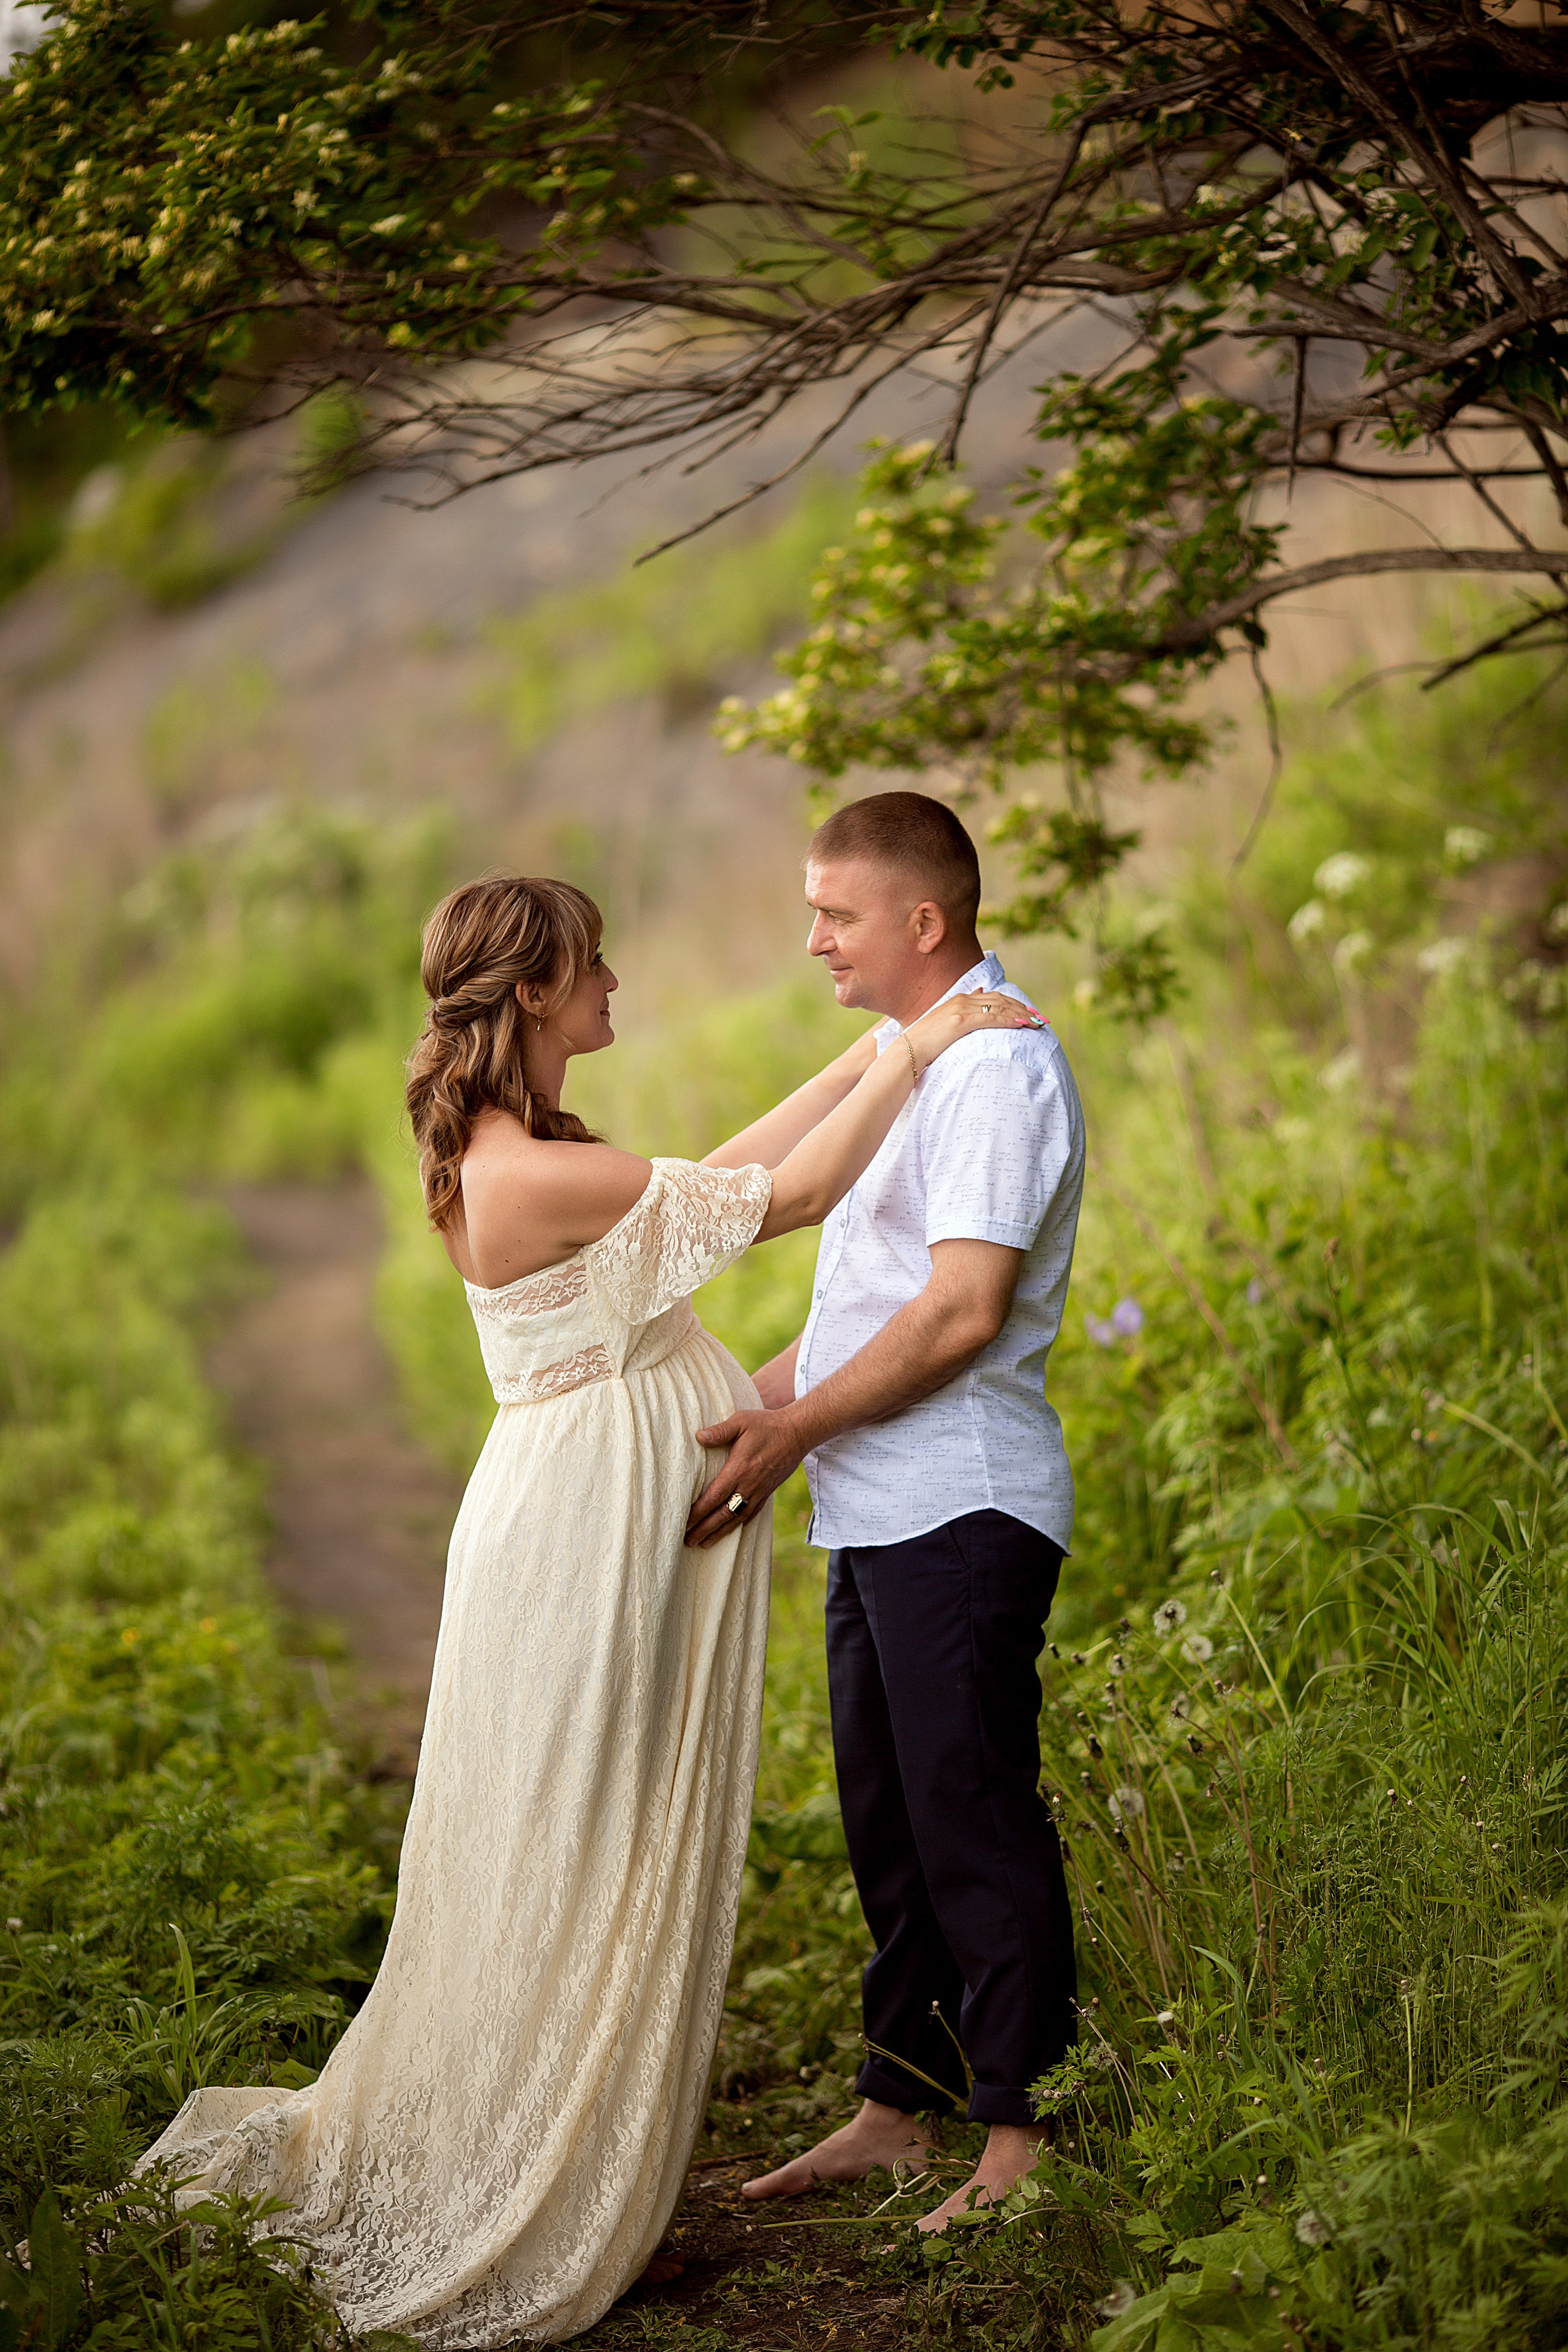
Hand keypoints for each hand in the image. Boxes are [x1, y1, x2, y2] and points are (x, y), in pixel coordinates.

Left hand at [685, 1406, 807, 1547]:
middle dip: (704, 1529)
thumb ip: (720, 1431)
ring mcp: (760, 1490)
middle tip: (688, 1541)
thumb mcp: (741, 1421)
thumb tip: (698, 1437)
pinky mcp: (769, 1491)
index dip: (698, 1513)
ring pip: (737, 1518)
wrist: (799, 1432)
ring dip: (720, 1532)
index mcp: (738, 1469)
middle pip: (723, 1514)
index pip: (713, 1497)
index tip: (684, 1522)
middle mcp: (748, 1485)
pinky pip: (753, 1512)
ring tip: (705, 1543)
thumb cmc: (767, 1424)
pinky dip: (741, 1523)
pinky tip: (733, 1529)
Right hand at [904, 991, 1046, 1073]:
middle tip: (1040, 1017)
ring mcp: (962, 1009)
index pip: (994, 997)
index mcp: (959, 999)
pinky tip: (1022, 1024)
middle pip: (1001, 1000)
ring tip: (1037, 1022)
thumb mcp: (944, 1025)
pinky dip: (1009, 1020)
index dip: (1014, 1004)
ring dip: (1021, 1014)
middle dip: (1023, 1008)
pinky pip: (992, 1018)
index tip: (1029, 1012)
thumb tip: (978, 999)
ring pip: (1000, 1007)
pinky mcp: (961, 1021)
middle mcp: (963, 1000)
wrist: (908, 1051)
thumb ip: (962, 1013)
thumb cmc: (925, 1044)